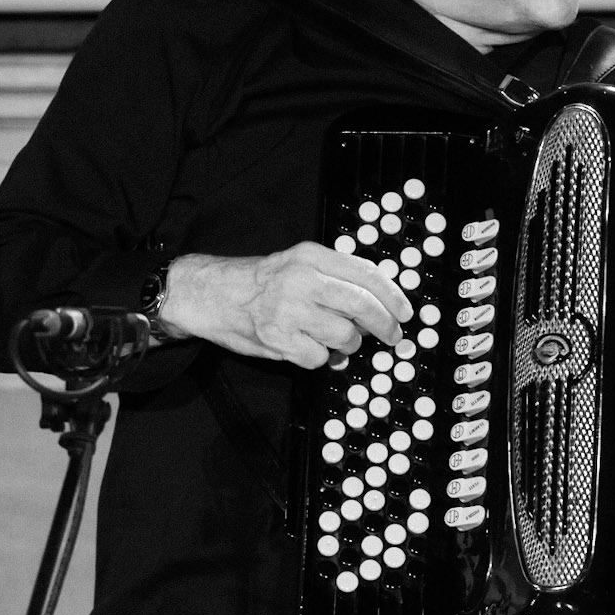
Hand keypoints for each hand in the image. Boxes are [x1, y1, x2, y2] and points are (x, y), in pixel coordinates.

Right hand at [158, 243, 412, 368]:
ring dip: (348, 344)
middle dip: (385, 326)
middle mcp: (301, 280)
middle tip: (393, 336)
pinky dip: (320, 358)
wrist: (209, 294)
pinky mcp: (278, 339)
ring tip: (334, 338)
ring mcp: (289, 311)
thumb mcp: (297, 263)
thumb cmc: (258, 282)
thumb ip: (334, 276)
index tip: (405, 312)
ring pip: (345, 336)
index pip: (365, 274)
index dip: (393, 296)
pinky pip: (320, 358)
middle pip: (362, 306)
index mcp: (310, 256)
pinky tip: (306, 346)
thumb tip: (379, 302)